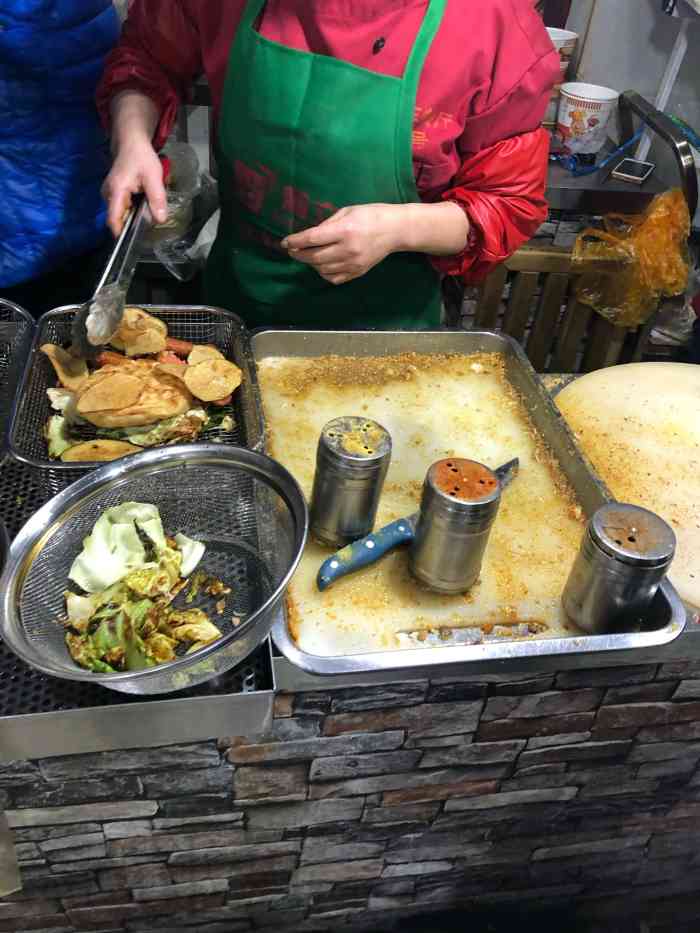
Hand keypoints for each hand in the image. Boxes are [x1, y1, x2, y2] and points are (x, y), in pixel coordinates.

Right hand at [102, 136, 167, 235]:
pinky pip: (123, 207)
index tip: (133, 240)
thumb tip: (160, 220)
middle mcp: (108, 195)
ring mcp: (110, 194)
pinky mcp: (114, 193)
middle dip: (133, 222)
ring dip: (134, 214)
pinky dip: (133, 207)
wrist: (131, 142)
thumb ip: (157, 199)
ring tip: (147, 206)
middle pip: (119, 218)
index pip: (114, 220)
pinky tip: (142, 200)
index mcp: (116, 192)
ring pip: (121, 213)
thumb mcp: (153, 177)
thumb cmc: (141, 157)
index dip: (121, 233)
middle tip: (149, 218)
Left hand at [281, 204, 405, 284]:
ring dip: (310, 263)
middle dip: (299, 254)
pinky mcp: (357, 272)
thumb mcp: (347, 211)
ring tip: (308, 256)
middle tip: (292, 250)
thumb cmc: (370, 215)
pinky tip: (322, 265)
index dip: (295, 241)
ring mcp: (353, 264)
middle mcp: (347, 249)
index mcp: (344, 230)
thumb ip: (327, 224)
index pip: (312, 239)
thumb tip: (309, 236)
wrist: (395, 230)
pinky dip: (323, 273)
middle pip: (314, 257)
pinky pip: (334, 278)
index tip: (285, 242)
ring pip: (322, 270)